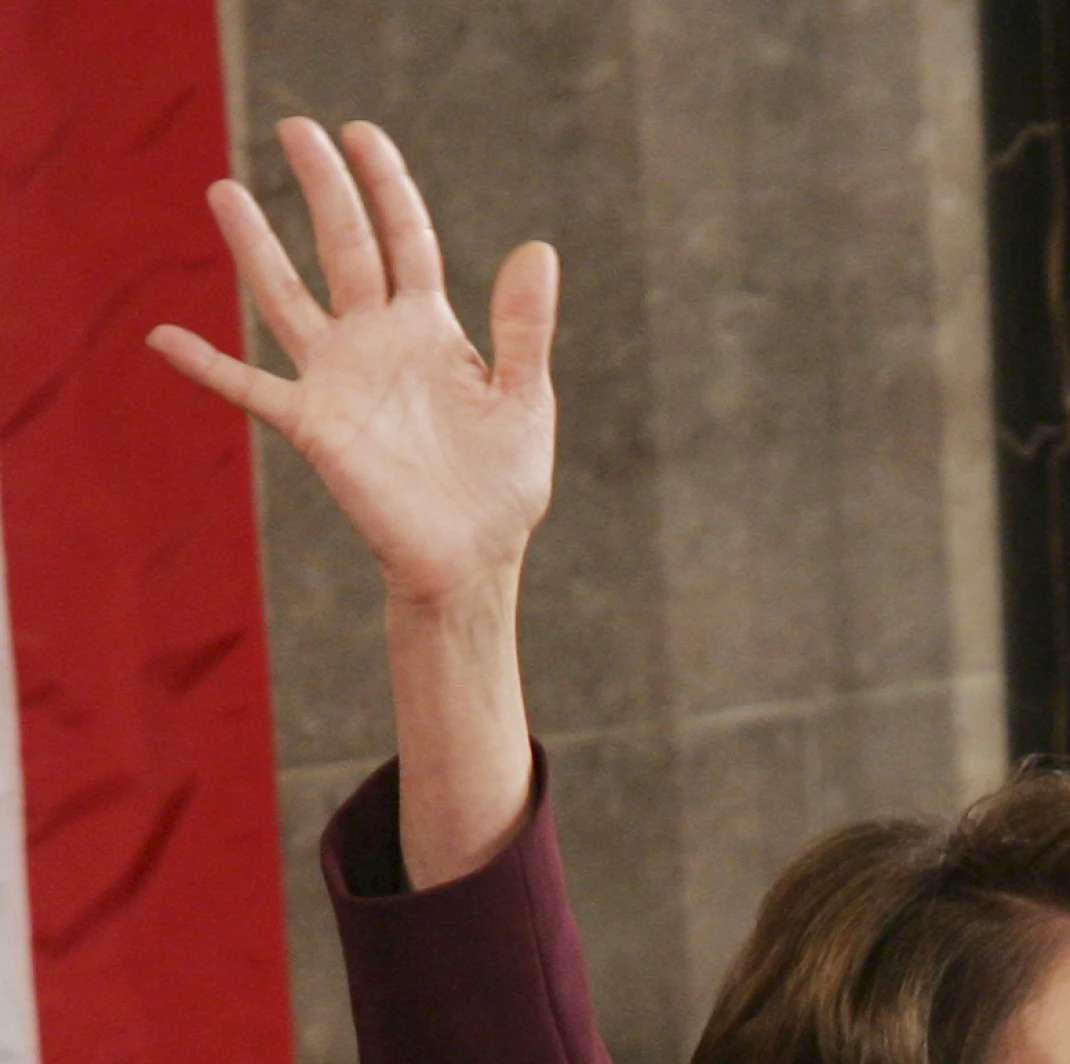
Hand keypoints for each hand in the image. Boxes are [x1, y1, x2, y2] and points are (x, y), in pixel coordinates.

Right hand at [147, 118, 557, 611]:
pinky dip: (207, 366)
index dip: (385, 184)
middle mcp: (377, 342)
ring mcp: (339, 380)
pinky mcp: (315, 426)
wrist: (473, 561)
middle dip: (323, 187)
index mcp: (430, 329)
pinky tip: (164, 338)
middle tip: (295, 127)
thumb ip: (524, 329)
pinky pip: (249, 388)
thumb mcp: (525, 401)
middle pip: (344, 246)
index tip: (360, 133)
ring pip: (286, 297)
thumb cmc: (501, 488)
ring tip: (224, 190)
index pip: (404, 238)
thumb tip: (538, 249)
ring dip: (255, 247)